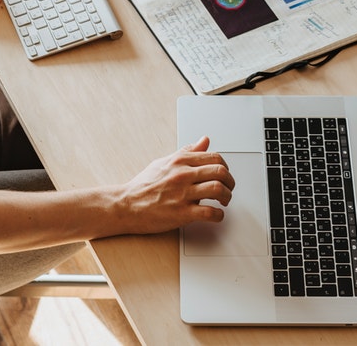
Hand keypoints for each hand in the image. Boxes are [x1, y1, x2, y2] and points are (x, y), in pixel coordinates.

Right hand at [117, 136, 234, 233]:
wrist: (126, 205)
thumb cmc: (143, 185)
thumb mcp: (164, 162)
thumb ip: (187, 151)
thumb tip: (204, 141)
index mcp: (180, 161)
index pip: (214, 157)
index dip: (225, 166)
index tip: (224, 174)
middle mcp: (182, 175)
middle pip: (220, 171)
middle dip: (230, 181)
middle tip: (228, 187)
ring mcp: (182, 194)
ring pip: (218, 189)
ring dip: (227, 196)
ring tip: (224, 201)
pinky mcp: (182, 213)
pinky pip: (209, 213)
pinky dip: (219, 215)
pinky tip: (216, 215)